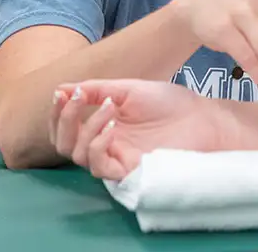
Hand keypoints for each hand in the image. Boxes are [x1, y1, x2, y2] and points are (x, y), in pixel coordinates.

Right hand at [49, 79, 225, 179]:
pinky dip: (98, 144)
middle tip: (76, 98)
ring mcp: (115, 157)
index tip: (60, 91)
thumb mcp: (128, 89)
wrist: (198, 116)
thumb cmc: (168, 102)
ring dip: (86, 127)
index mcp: (102, 123)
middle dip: (64, 120)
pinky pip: (99, 166)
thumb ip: (97, 90)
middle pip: (65, 144)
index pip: (67, 126)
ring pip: (78, 156)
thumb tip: (62, 87)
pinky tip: (112, 127)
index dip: (58, 112)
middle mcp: (105, 143)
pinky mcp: (127, 170)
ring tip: (109, 107)